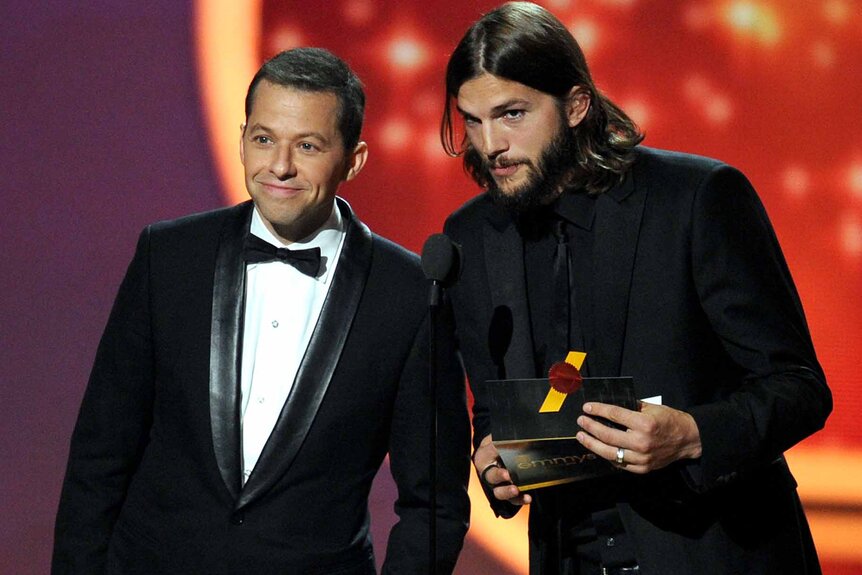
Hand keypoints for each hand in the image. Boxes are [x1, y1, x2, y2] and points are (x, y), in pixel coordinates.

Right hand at [473, 434, 531, 505]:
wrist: (498, 449)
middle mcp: (488, 474)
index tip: (505, 470)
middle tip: (510, 479)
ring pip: (500, 493)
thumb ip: (502, 441)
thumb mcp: (496, 439)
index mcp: (483, 460)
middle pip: (492, 480)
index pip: (486, 461)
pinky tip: (527, 497)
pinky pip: (512, 499)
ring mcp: (498, 484)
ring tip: (517, 490)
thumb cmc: (496, 444)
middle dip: (501, 480)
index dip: (496, 469)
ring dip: (509, 493)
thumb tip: (516, 442)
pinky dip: (520, 499)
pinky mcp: (508, 491)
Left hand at [575, 402, 701, 473]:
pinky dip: (607, 456)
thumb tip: (610, 406)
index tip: (587, 407)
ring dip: (592, 444)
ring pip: (610, 453)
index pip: (615, 415)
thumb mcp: (652, 408)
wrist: (689, 439)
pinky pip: (619, 464)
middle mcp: (641, 442)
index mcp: (644, 424)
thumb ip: (631, 407)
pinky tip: (599, 449)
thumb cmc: (670, 420)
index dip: (599, 410)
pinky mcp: (642, 468)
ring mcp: (641, 458)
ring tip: (582, 436)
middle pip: (608, 435)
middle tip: (581, 421)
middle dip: (591, 427)